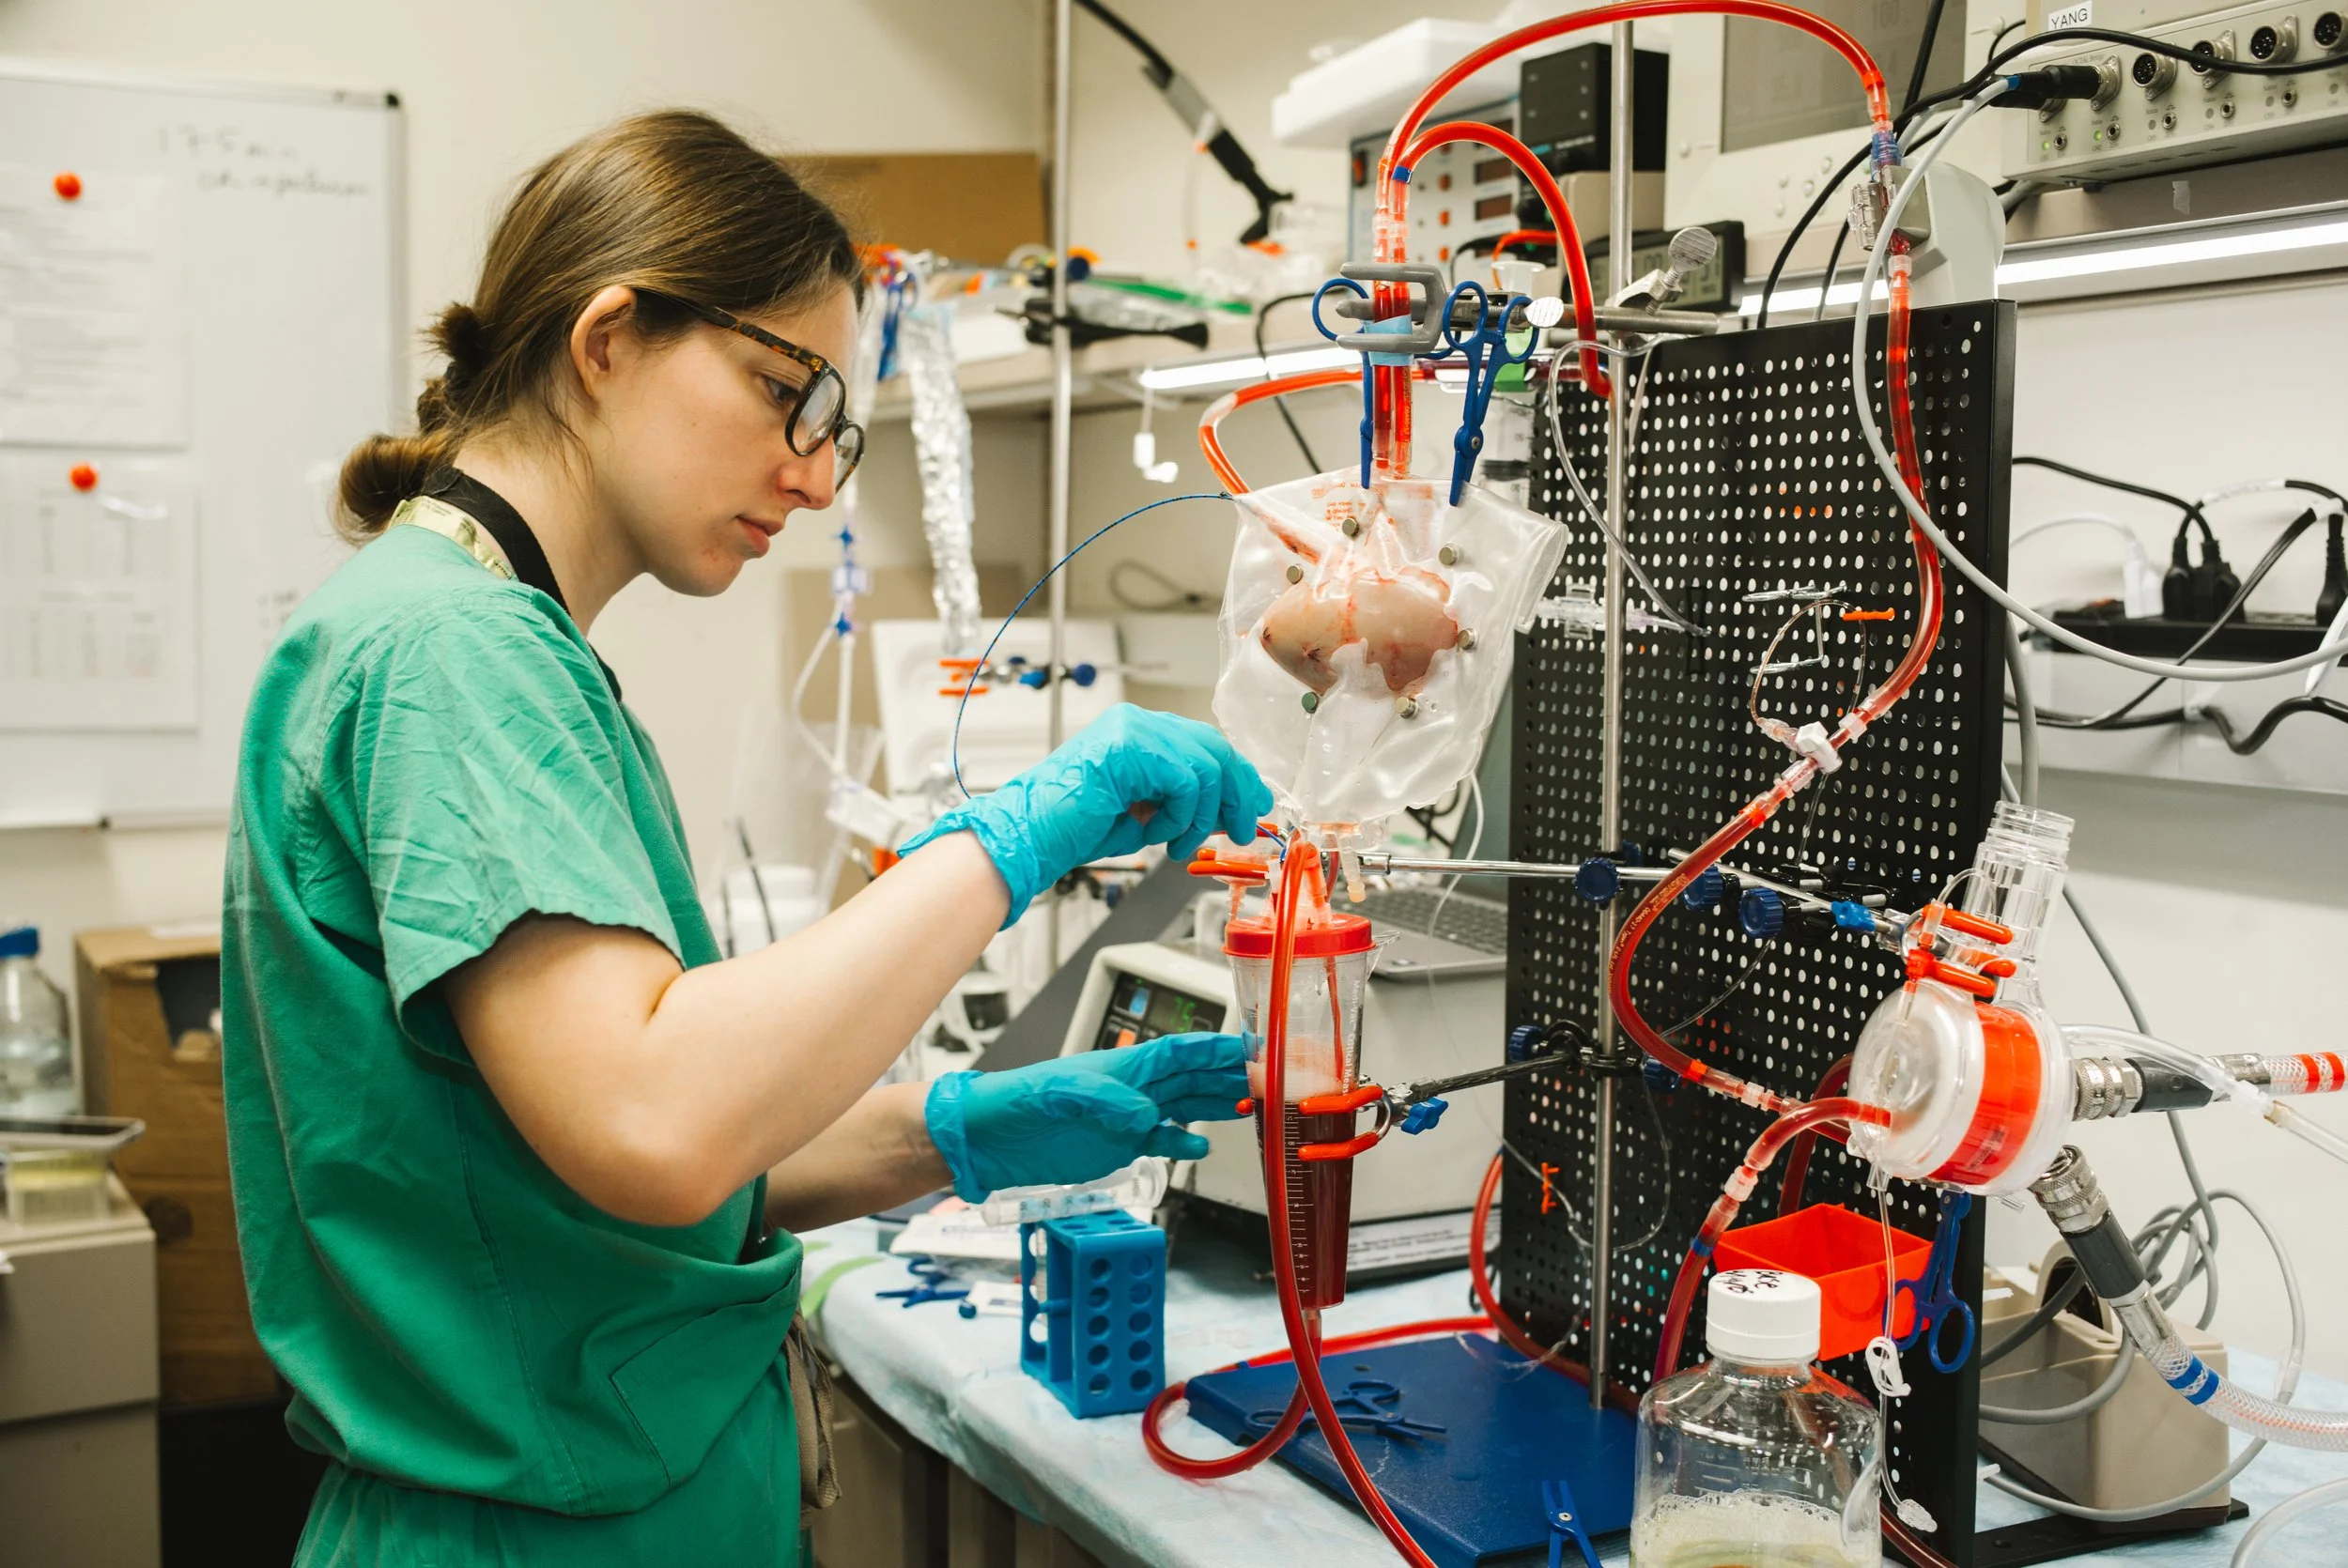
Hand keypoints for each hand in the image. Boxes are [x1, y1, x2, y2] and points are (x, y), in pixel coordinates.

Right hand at [899, 704, 1272, 922]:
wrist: (1030, 836)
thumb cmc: (1074, 829)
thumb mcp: (1146, 813)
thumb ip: (1184, 802)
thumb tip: (1231, 809)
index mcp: (1137, 731)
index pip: (1203, 743)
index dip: (1236, 774)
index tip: (1252, 804)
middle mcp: (1136, 722)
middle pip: (1213, 747)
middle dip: (1237, 792)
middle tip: (1241, 828)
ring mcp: (1132, 730)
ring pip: (1206, 767)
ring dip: (1201, 816)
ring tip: (1178, 843)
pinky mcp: (1129, 748)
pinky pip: (1185, 782)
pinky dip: (1180, 816)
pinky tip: (1157, 834)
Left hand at [922, 1032, 1251, 1201]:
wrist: (989, 1139)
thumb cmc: (1016, 1103)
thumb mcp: (1060, 1095)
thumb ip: (1105, 1102)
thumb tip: (1145, 1117)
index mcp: (1122, 1067)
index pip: (1179, 1053)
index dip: (1215, 1050)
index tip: (1252, 1045)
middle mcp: (1131, 1088)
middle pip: (1191, 1077)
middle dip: (1229, 1075)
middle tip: (1269, 1078)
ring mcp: (1127, 1116)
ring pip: (1183, 1104)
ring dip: (1216, 1104)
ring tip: (1250, 1105)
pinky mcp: (1118, 1145)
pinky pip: (1160, 1140)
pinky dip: (1183, 1142)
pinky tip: (1200, 1146)